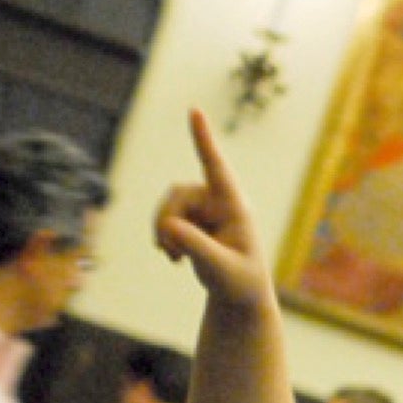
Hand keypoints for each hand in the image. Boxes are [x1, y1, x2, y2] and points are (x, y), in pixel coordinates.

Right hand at [153, 109, 269, 308]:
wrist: (237, 292)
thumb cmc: (239, 281)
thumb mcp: (220, 269)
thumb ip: (198, 248)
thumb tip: (170, 226)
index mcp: (235, 207)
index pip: (217, 168)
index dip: (204, 140)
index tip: (195, 110)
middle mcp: (219, 201)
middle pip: (177, 195)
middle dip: (167, 222)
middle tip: (170, 252)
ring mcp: (204, 207)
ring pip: (167, 206)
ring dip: (164, 232)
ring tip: (174, 258)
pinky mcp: (191, 217)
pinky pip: (164, 217)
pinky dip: (163, 237)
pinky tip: (174, 258)